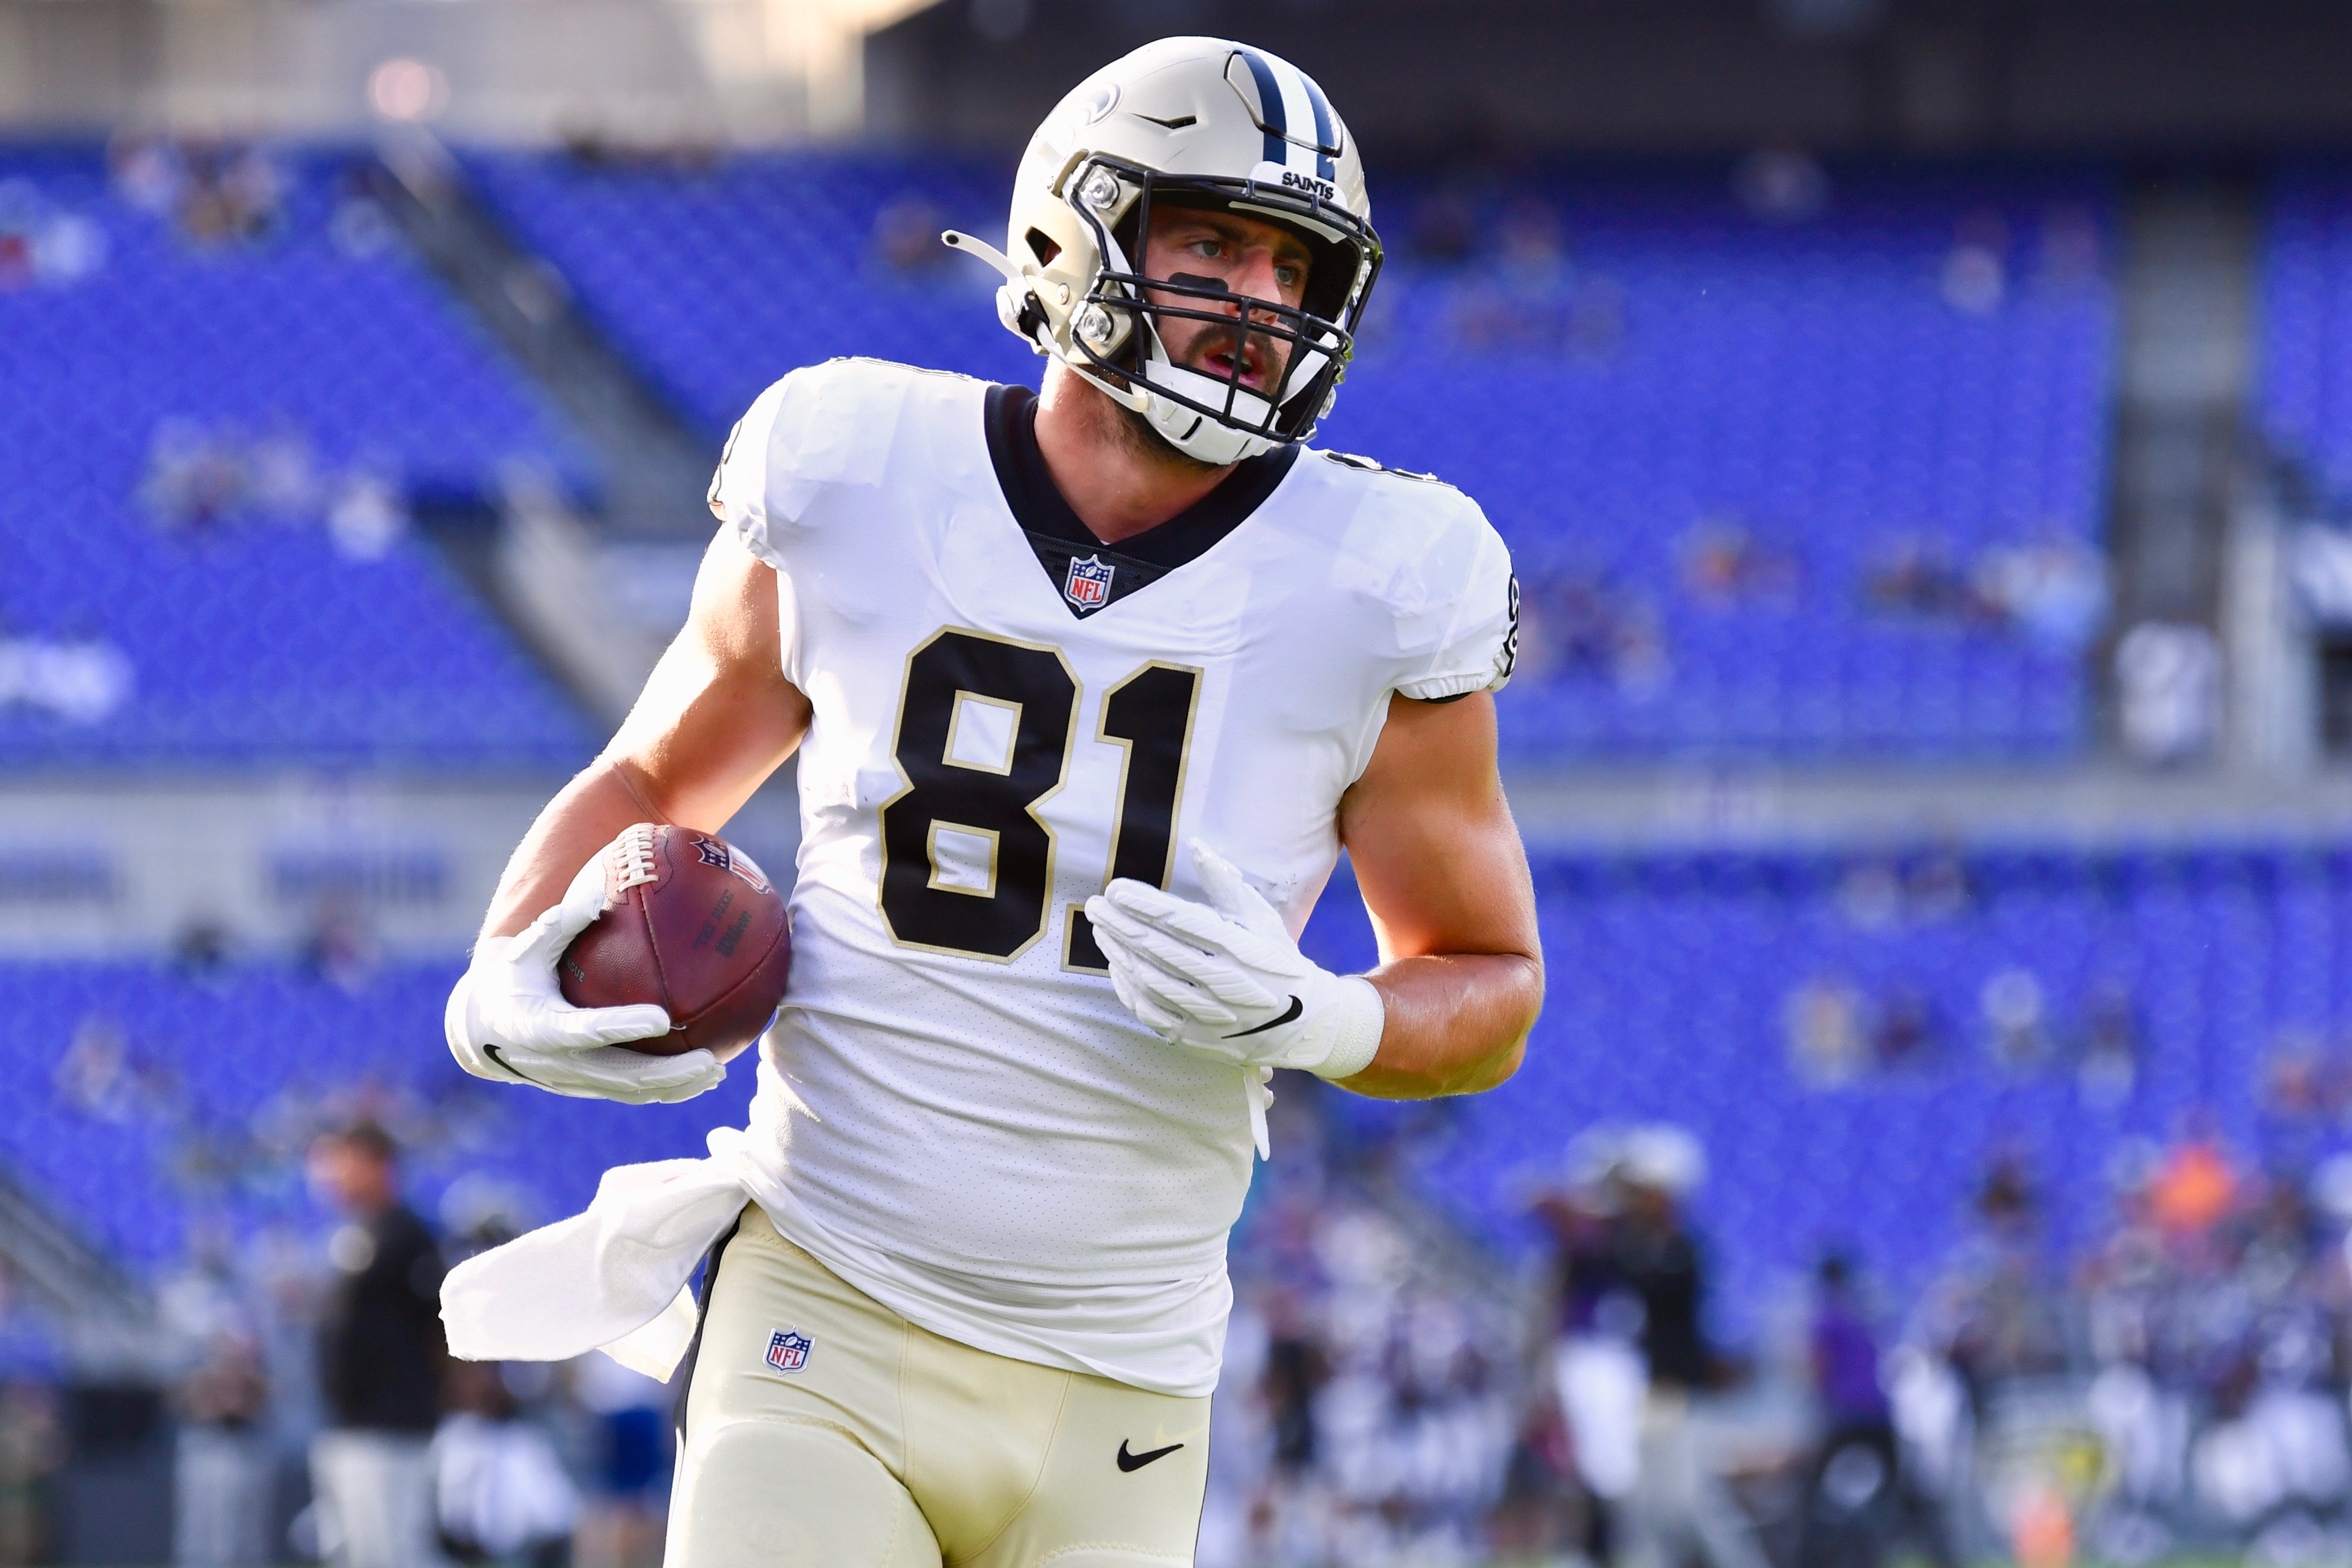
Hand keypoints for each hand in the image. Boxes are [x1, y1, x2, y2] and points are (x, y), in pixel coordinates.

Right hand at [444, 832, 725, 1104]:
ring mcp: (574, 1081)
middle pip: (618, 1075)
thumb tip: (597, 894)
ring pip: (630, 1092)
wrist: (485, 1027)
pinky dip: (669, 1090)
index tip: (661, 1018)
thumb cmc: (514, 976)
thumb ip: (559, 925)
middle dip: (665, 1074)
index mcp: (537, 1027)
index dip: (621, 1027)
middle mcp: (557, 1063)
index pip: (584, 1030)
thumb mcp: (526, 949)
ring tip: (716, 1074)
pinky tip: (704, 1078)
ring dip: (675, 1087)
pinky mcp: (588, 1087)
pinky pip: (631, 1092)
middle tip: (708, 1060)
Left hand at [1084, 840, 1384, 1077]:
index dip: (1142, 904)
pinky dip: (1128, 989)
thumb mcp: (1261, 917)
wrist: (1301, 1024)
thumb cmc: (1275, 960)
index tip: (1115, 888)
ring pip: (1149, 980)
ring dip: (1119, 953)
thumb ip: (1226, 883)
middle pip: (1157, 949)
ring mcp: (1207, 1014)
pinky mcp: (1195, 1038)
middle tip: (1094, 905)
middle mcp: (1222, 982)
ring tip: (1100, 930)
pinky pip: (1151, 1013)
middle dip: (1120, 924)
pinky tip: (1116, 967)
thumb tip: (1197, 846)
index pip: (1180, 921)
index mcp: (1239, 947)